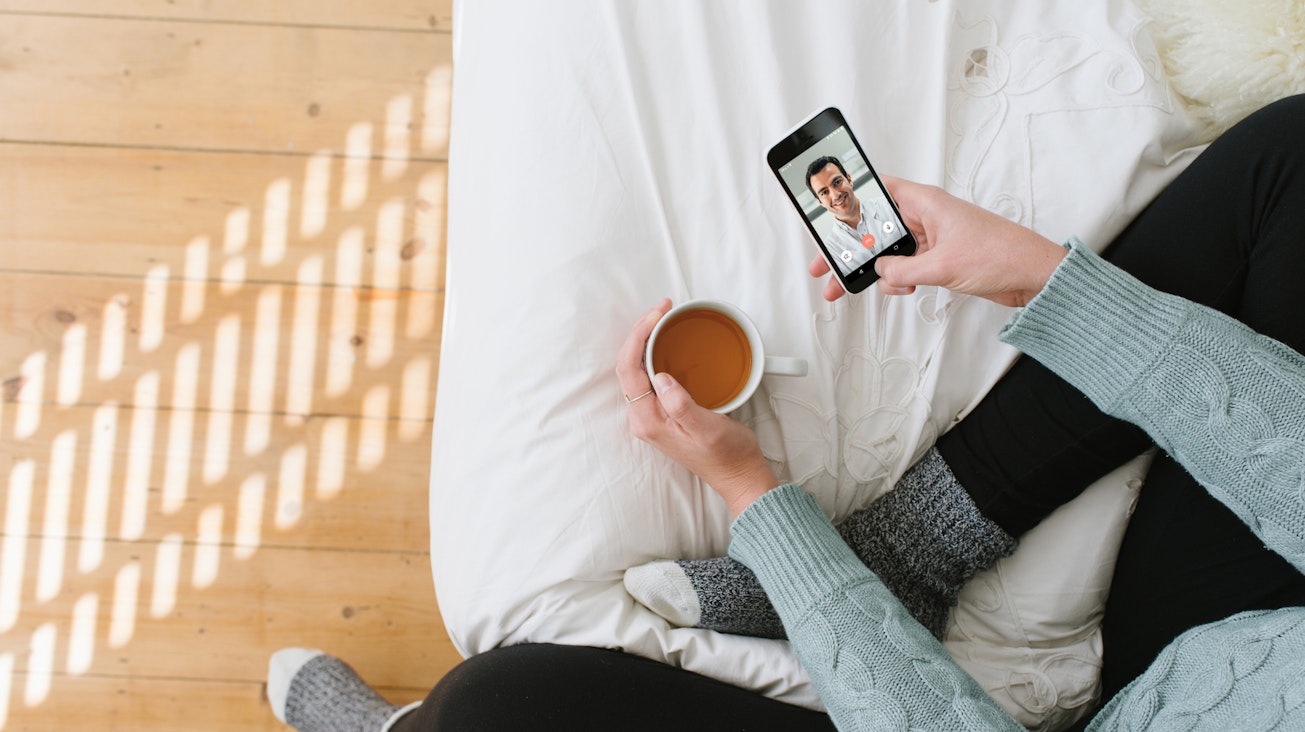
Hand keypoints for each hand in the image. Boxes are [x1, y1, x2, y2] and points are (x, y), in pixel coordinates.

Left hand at [617, 300, 779, 516]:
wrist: (739, 475)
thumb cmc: (728, 456)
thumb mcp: (708, 429)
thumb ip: (681, 405)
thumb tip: (661, 377)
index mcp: (648, 420)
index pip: (629, 368)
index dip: (638, 335)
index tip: (658, 314)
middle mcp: (643, 417)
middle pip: (627, 364)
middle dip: (640, 331)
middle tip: (662, 308)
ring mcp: (652, 415)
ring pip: (636, 368)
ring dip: (646, 339)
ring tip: (663, 317)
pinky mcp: (663, 412)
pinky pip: (649, 376)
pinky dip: (655, 352)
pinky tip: (667, 341)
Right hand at [809, 177, 1066, 307]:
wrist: (1033, 276)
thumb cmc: (1001, 255)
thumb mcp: (942, 265)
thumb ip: (903, 269)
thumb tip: (879, 273)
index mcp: (925, 202)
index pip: (876, 190)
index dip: (848, 199)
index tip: (825, 214)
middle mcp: (926, 216)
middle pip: (874, 227)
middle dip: (848, 247)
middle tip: (823, 263)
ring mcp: (932, 238)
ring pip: (888, 251)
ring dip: (872, 270)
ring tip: (847, 286)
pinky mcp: (939, 258)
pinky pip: (905, 266)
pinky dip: (897, 279)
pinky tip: (900, 288)